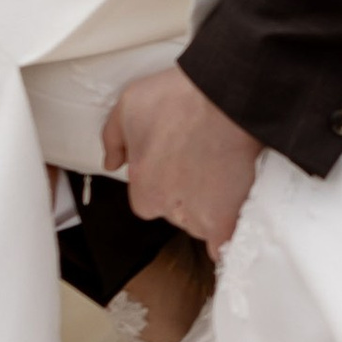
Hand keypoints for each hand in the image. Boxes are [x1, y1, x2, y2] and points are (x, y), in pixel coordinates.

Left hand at [104, 65, 263, 259]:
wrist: (227, 99)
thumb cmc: (179, 98)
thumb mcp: (130, 104)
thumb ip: (113, 138)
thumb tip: (111, 163)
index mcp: (142, 188)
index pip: (148, 199)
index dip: (164, 182)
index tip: (179, 165)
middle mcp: (167, 209)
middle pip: (176, 213)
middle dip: (187, 196)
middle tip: (205, 165)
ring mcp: (198, 219)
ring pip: (201, 225)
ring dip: (211, 210)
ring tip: (225, 177)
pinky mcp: (227, 221)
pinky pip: (222, 243)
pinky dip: (225, 237)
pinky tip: (230, 223)